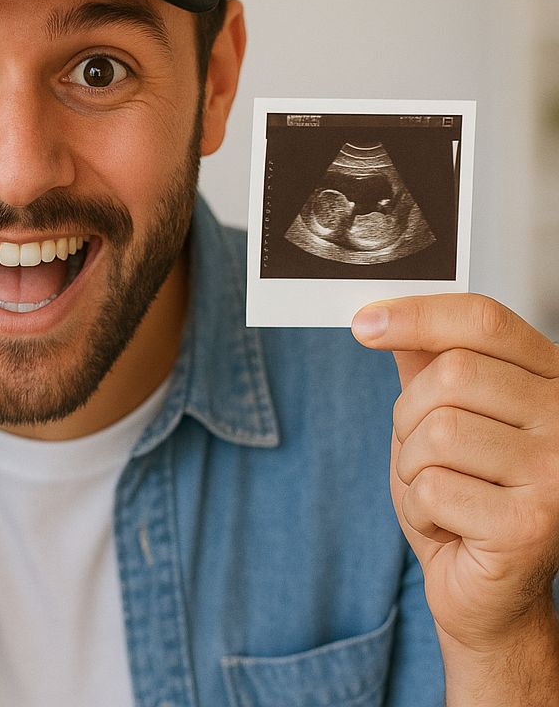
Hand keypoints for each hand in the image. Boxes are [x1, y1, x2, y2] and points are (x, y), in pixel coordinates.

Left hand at [352, 293, 558, 652]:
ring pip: (436, 432)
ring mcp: (557, 473)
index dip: (417, 315)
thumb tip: (387, 314)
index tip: (365, 323)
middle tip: (425, 455)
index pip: (484, 320)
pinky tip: (450, 527)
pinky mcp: (532, 525)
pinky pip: (433, 489)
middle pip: (451, 374)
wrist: (490, 592)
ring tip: (442, 494)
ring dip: (412, 468)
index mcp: (549, 381)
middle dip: (408, 416)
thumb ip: (426, 365)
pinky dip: (420, 511)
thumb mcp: (442, 418)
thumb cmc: (468, 500)